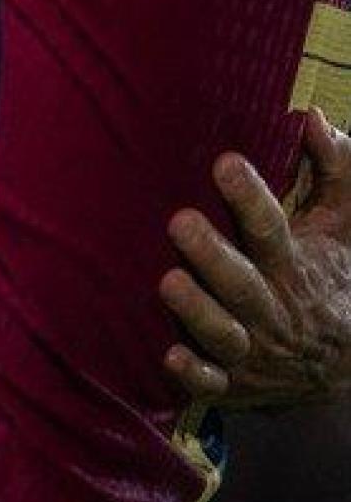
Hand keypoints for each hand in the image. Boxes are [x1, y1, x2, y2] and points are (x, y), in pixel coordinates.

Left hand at [159, 110, 350, 408]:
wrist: (343, 366)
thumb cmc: (329, 276)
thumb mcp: (342, 226)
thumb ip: (334, 171)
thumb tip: (313, 118)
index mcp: (294, 265)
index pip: (271, 228)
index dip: (249, 197)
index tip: (225, 163)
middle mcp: (271, 307)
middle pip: (241, 282)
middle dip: (212, 254)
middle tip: (178, 222)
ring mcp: (251, 347)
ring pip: (223, 332)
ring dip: (197, 310)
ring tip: (168, 282)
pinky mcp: (232, 381)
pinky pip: (212, 384)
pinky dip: (194, 374)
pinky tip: (170, 355)